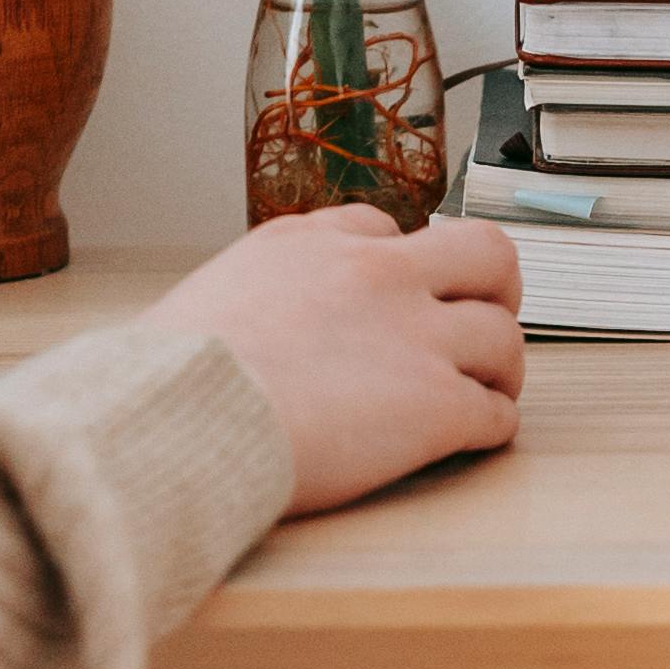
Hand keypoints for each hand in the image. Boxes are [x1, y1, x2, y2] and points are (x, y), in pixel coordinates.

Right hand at [150, 206, 525, 511]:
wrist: (176, 419)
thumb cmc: (166, 380)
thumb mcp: (207, 299)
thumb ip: (259, 296)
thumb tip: (258, 327)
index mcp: (309, 244)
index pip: (384, 229)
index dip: (401, 265)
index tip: (398, 294)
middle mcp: (374, 275)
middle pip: (484, 253)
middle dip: (493, 288)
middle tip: (484, 320)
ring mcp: (414, 337)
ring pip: (503, 336)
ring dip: (498, 368)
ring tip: (484, 393)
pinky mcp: (436, 405)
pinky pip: (496, 412)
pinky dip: (490, 426)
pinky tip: (469, 439)